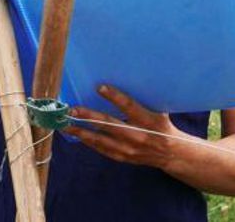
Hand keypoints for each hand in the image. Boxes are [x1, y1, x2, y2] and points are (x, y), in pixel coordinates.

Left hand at [64, 85, 184, 169]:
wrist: (169, 153)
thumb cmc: (161, 125)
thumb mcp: (159, 109)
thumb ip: (144, 98)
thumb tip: (127, 76)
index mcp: (149, 120)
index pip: (130, 106)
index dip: (115, 97)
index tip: (100, 87)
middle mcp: (138, 135)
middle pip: (109, 124)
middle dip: (88, 116)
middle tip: (72, 109)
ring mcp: (129, 149)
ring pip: (100, 140)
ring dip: (81, 131)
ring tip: (65, 124)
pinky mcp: (123, 157)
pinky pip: (102, 149)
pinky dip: (88, 142)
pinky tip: (76, 134)